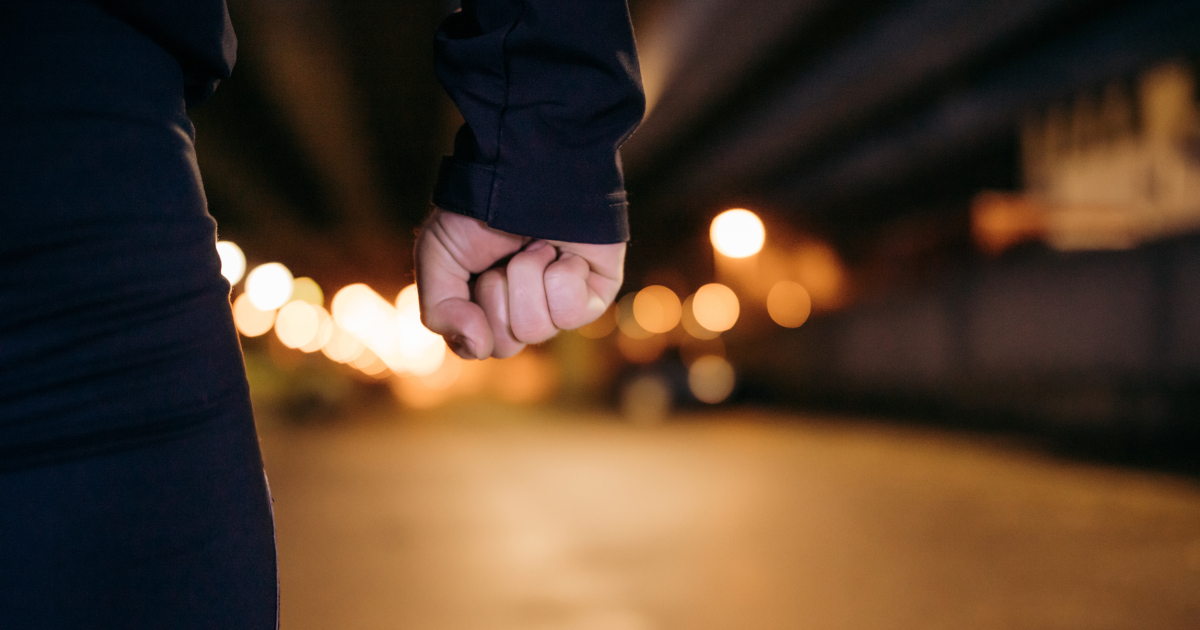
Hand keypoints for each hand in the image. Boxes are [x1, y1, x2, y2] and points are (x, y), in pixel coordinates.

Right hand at [415, 208, 624, 358]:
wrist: (527, 166)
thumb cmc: (482, 208)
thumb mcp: (438, 259)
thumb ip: (440, 312)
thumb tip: (477, 348)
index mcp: (489, 308)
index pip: (477, 347)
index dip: (469, 318)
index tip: (472, 276)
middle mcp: (526, 312)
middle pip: (506, 345)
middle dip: (497, 293)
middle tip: (505, 255)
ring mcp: (562, 306)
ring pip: (535, 329)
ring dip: (526, 277)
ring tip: (536, 246)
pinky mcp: (596, 295)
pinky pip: (571, 314)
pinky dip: (560, 276)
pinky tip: (564, 253)